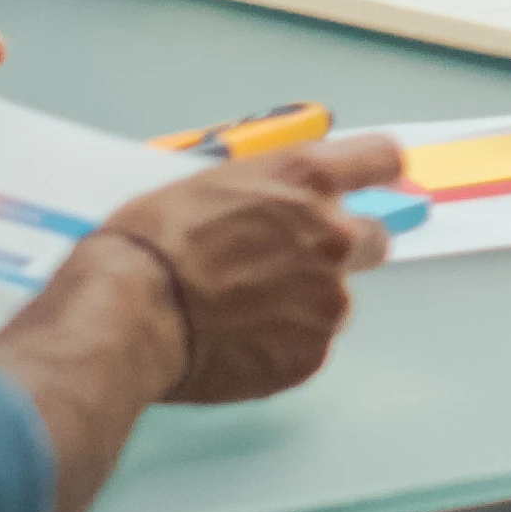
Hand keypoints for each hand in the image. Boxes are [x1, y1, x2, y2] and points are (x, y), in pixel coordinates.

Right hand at [47, 136, 406, 405]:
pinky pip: (308, 346)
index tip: (372, 181)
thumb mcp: (209, 186)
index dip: (376, 170)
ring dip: (302, 302)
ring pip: (333, 300)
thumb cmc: (151, 242)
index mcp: (306, 181)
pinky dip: (280, 345)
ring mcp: (328, 299)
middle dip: (342, 248)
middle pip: (373, 238)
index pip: (381, 159)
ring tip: (239, 311)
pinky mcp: (312, 352)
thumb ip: (265, 195)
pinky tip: (234, 342)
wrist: (129, 311)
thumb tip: (275, 207)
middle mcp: (332, 236)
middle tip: (290, 262)